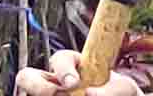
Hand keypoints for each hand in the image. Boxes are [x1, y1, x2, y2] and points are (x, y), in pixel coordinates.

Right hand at [13, 50, 142, 95]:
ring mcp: (49, 95)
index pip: (60, 60)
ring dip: (44, 95)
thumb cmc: (120, 94)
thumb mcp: (125, 88)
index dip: (62, 70)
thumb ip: (114, 89)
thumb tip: (90, 94)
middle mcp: (54, 82)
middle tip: (56, 94)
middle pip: (26, 77)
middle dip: (37, 86)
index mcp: (72, 66)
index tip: (74, 83)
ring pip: (29, 95)